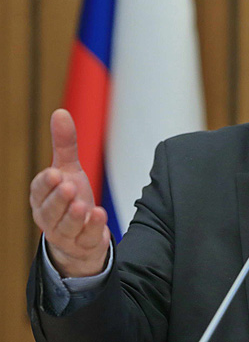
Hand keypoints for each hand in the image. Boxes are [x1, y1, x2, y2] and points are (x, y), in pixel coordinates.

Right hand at [30, 109, 109, 276]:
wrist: (81, 233)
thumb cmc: (70, 197)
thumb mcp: (69, 169)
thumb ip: (65, 144)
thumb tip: (60, 112)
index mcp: (42, 197)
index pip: (40, 190)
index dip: (46, 183)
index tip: (55, 173)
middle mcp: (49, 217)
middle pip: (50, 210)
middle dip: (58, 200)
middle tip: (69, 187)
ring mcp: (65, 234)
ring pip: (66, 227)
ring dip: (74, 216)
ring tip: (83, 205)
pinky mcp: (83, 244)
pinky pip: (86, 238)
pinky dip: (93, 228)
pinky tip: (99, 215)